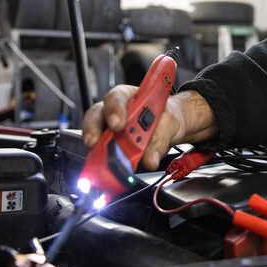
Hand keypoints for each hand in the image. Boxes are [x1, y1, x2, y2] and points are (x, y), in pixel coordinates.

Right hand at [82, 87, 217, 170]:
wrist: (172, 129)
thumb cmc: (166, 118)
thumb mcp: (169, 123)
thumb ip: (160, 138)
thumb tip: (150, 159)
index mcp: (129, 97)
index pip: (117, 97)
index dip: (114, 110)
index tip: (118, 125)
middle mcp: (114, 111)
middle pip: (96, 116)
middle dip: (94, 131)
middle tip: (97, 144)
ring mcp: (109, 129)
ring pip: (95, 137)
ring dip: (97, 151)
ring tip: (102, 163)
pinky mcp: (109, 147)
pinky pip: (101, 154)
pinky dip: (103, 162)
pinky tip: (108, 170)